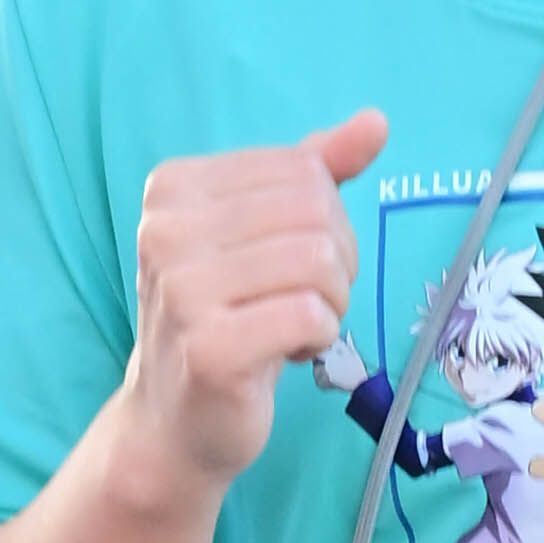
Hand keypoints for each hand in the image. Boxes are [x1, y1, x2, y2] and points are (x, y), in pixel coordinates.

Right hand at [121, 109, 387, 500]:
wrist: (173, 420)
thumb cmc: (226, 319)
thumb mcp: (262, 235)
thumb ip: (313, 173)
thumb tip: (376, 122)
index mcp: (175, 186)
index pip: (303, 171)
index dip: (326, 221)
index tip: (295, 265)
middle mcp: (167, 230)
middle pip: (315, 212)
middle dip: (335, 262)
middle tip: (306, 301)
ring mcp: (182, 289)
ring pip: (318, 262)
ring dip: (330, 303)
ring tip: (295, 327)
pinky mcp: (209, 347)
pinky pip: (310, 315)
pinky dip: (318, 337)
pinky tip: (286, 353)